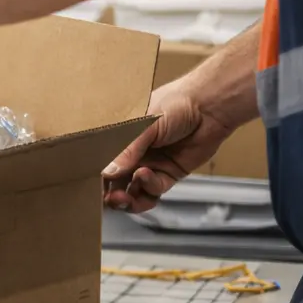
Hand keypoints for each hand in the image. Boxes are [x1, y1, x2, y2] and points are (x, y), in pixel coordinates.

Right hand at [103, 77, 234, 213]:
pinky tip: (145, 176)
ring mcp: (151, 165)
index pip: (103, 161)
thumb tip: (108, 172)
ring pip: (133, 191)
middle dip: (111, 193)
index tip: (92, 186)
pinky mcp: (169, 174)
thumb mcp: (145, 126)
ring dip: (128, 198)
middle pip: (116, 182)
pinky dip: (148, 188)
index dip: (97, 176)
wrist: (211, 107)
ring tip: (124, 198)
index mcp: (122, 138)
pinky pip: (154, 190)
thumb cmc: (176, 104)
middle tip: (109, 198)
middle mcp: (134, 153)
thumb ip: (127, 151)